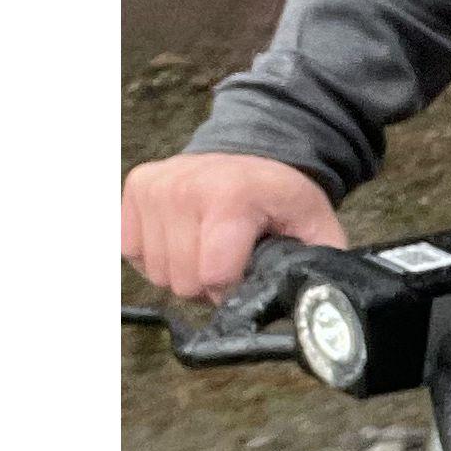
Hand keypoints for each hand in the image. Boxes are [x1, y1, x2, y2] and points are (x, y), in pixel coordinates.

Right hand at [122, 152, 347, 301]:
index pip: (214, 276)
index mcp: (231, 197)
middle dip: (208, 284)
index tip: (249, 271)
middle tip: (229, 260)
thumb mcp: (316, 225)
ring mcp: (156, 186)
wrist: (256, 146)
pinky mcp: (137, 187)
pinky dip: (157, 254)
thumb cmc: (282, 195)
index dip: (234, 288)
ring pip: (156, 272)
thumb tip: (319, 304)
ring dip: (183, 270)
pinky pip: (131, 251)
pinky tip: (183, 237)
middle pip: (182, 281)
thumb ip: (318, 265)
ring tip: (208, 246)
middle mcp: (185, 187)